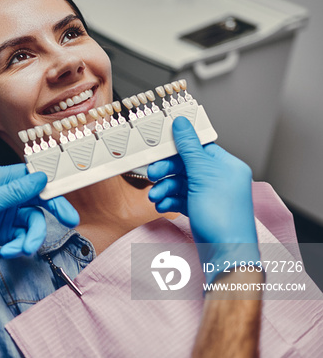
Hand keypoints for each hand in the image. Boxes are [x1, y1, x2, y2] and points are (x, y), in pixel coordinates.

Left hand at [0, 164, 78, 288]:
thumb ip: (14, 192)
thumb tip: (41, 176)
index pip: (29, 175)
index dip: (50, 183)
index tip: (68, 193)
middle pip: (35, 199)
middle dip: (51, 212)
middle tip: (69, 222)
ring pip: (30, 221)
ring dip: (31, 237)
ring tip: (22, 250)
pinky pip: (19, 237)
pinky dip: (18, 246)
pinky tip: (8, 253)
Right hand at [147, 116, 258, 283]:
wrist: (226, 255)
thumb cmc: (223, 217)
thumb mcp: (202, 175)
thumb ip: (189, 148)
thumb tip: (182, 124)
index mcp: (228, 166)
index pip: (199, 147)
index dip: (178, 147)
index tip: (159, 146)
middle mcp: (221, 180)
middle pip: (186, 166)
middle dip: (167, 171)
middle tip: (152, 174)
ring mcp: (210, 197)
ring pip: (181, 184)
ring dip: (165, 188)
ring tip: (155, 197)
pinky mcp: (201, 211)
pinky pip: (181, 199)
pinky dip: (169, 201)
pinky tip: (162, 206)